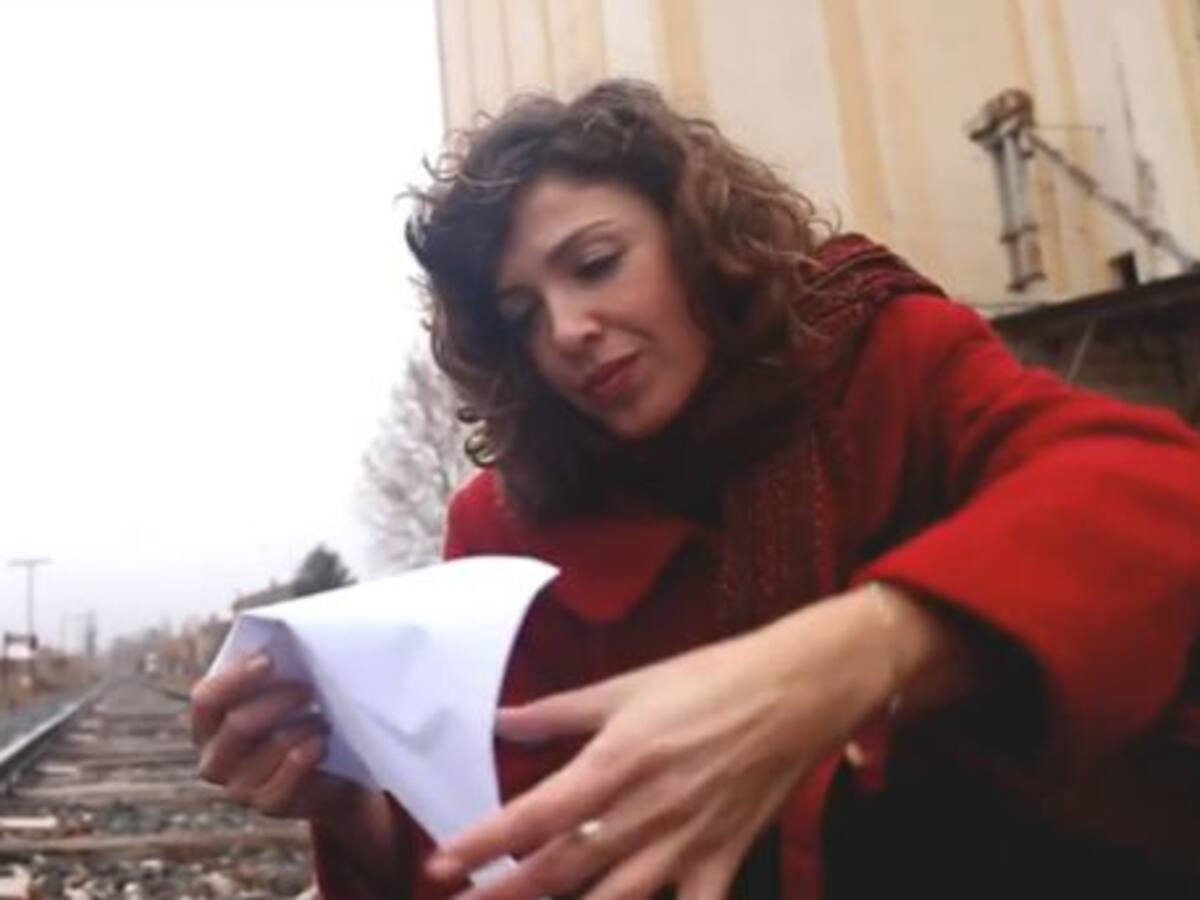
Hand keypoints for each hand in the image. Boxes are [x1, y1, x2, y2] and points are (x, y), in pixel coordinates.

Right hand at [190, 653, 359, 818]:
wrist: (329, 774)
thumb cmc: (297, 720)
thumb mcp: (279, 695)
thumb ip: (270, 674)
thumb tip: (279, 644)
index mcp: (207, 727)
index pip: (205, 700)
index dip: (235, 678)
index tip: (269, 661)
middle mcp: (214, 761)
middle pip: (240, 724)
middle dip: (280, 699)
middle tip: (310, 687)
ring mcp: (238, 788)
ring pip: (273, 745)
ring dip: (304, 725)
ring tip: (325, 716)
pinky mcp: (267, 805)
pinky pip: (290, 773)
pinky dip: (309, 751)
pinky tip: (322, 742)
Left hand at [426, 586, 940, 899]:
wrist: (795, 690)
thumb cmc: (708, 679)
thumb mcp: (627, 686)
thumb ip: (559, 712)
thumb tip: (501, 720)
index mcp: (613, 764)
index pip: (532, 816)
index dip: (480, 843)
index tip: (438, 866)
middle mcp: (642, 814)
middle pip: (558, 870)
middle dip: (503, 894)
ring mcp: (683, 846)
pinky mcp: (722, 862)